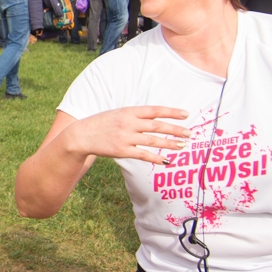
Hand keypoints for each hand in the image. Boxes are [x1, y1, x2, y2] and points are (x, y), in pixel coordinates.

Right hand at [60, 106, 190, 165]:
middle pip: (157, 126)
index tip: (186, 114)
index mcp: (129, 111)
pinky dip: (156, 158)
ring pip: (153, 141)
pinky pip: (143, 155)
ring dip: (169, 144)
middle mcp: (129, 123)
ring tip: (183, 146)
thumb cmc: (102, 124)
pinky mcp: (122, 151)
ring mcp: (125, 137)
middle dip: (175, 130)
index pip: (155, 110)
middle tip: (189, 133)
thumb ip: (135, 115)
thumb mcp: (118, 113)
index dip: (171, 112)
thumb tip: (155, 118)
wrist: (81, 135)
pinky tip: (166, 160)